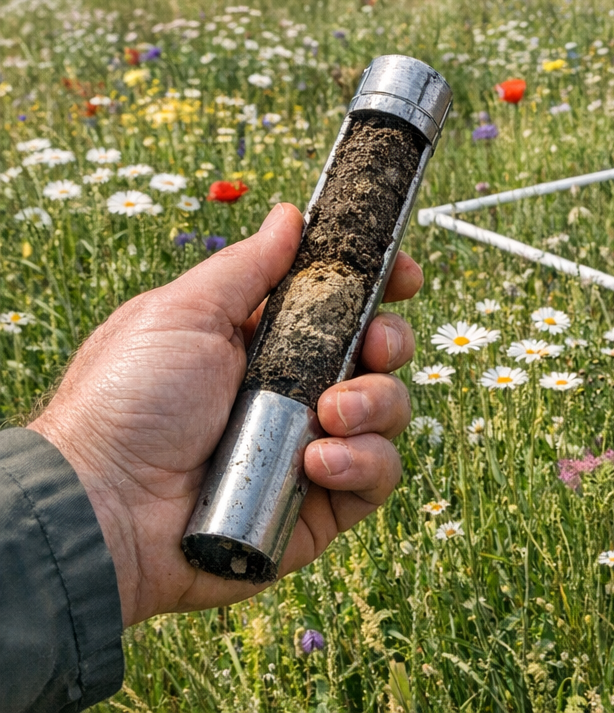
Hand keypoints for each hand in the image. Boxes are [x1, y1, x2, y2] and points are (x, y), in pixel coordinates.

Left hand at [30, 203, 419, 625]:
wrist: (103, 505)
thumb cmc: (125, 402)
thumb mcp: (184, 312)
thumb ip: (249, 266)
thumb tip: (291, 217)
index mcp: (264, 342)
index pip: (342, 305)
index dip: (379, 286)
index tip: (401, 276)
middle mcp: (294, 392)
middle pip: (379, 354)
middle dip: (390, 341)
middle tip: (372, 346)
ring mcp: (311, 448)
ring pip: (389, 412)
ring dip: (375, 403)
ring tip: (328, 415)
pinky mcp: (320, 505)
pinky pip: (378, 475)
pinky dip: (363, 463)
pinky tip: (317, 461)